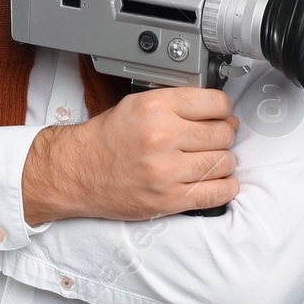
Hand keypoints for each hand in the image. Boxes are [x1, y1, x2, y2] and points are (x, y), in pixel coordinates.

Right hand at [23, 87, 238, 222]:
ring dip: (223, 161)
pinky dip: (225, 187)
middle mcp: (162, 137)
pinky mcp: (169, 200)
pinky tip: (216, 181)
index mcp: (155, 107)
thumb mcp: (139, 104)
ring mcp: (166, 171)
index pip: (216, 103)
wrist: (78, 171)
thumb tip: (225, 115)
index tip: (219, 115)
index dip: (222, 109)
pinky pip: (218, 193)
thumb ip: (179, 105)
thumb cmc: (108, 138)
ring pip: (224, 162)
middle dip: (223, 135)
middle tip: (211, 139)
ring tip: (208, 160)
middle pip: (223, 133)